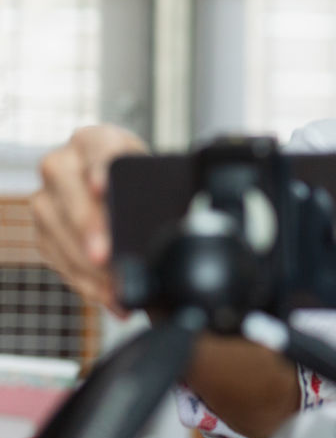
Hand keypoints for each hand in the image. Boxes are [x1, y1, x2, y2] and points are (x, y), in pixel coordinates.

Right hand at [29, 124, 146, 313]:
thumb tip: (191, 219)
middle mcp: (64, 165)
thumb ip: (165, 190)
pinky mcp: (42, 231)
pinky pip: (58, 259)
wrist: (117, 192)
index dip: (99, 167)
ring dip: (87, 266)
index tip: (102, 187)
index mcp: (96, 140)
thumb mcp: (155, 175)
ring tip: (116, 288)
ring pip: (57, 230)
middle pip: (70, 193)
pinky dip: (86, 283)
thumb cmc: (141, 182)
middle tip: (105, 255)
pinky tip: (110, 297)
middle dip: (88, 228)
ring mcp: (47, 198)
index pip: (97, 148)